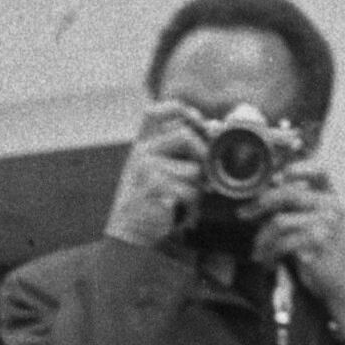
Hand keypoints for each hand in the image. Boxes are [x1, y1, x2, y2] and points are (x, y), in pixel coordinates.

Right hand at [106, 99, 208, 247]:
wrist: (131, 233)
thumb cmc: (153, 201)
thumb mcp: (163, 170)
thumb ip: (183, 150)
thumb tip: (214, 127)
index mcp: (143, 144)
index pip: (159, 111)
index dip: (184, 111)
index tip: (200, 124)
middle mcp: (142, 151)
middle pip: (186, 135)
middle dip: (202, 156)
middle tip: (202, 178)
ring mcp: (146, 168)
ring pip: (194, 169)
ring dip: (197, 189)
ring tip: (183, 201)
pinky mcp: (155, 187)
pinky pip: (190, 191)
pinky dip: (192, 207)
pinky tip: (179, 212)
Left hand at [250, 165, 344, 327]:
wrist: (343, 285)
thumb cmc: (326, 255)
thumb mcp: (318, 225)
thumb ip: (299, 207)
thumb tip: (268, 188)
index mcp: (333, 198)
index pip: (320, 171)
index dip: (298, 167)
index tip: (276, 176)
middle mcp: (332, 207)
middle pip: (288, 194)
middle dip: (260, 204)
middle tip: (244, 214)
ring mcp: (326, 225)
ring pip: (279, 221)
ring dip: (262, 238)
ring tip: (258, 250)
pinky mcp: (317, 244)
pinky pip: (282, 243)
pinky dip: (269, 253)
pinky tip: (267, 261)